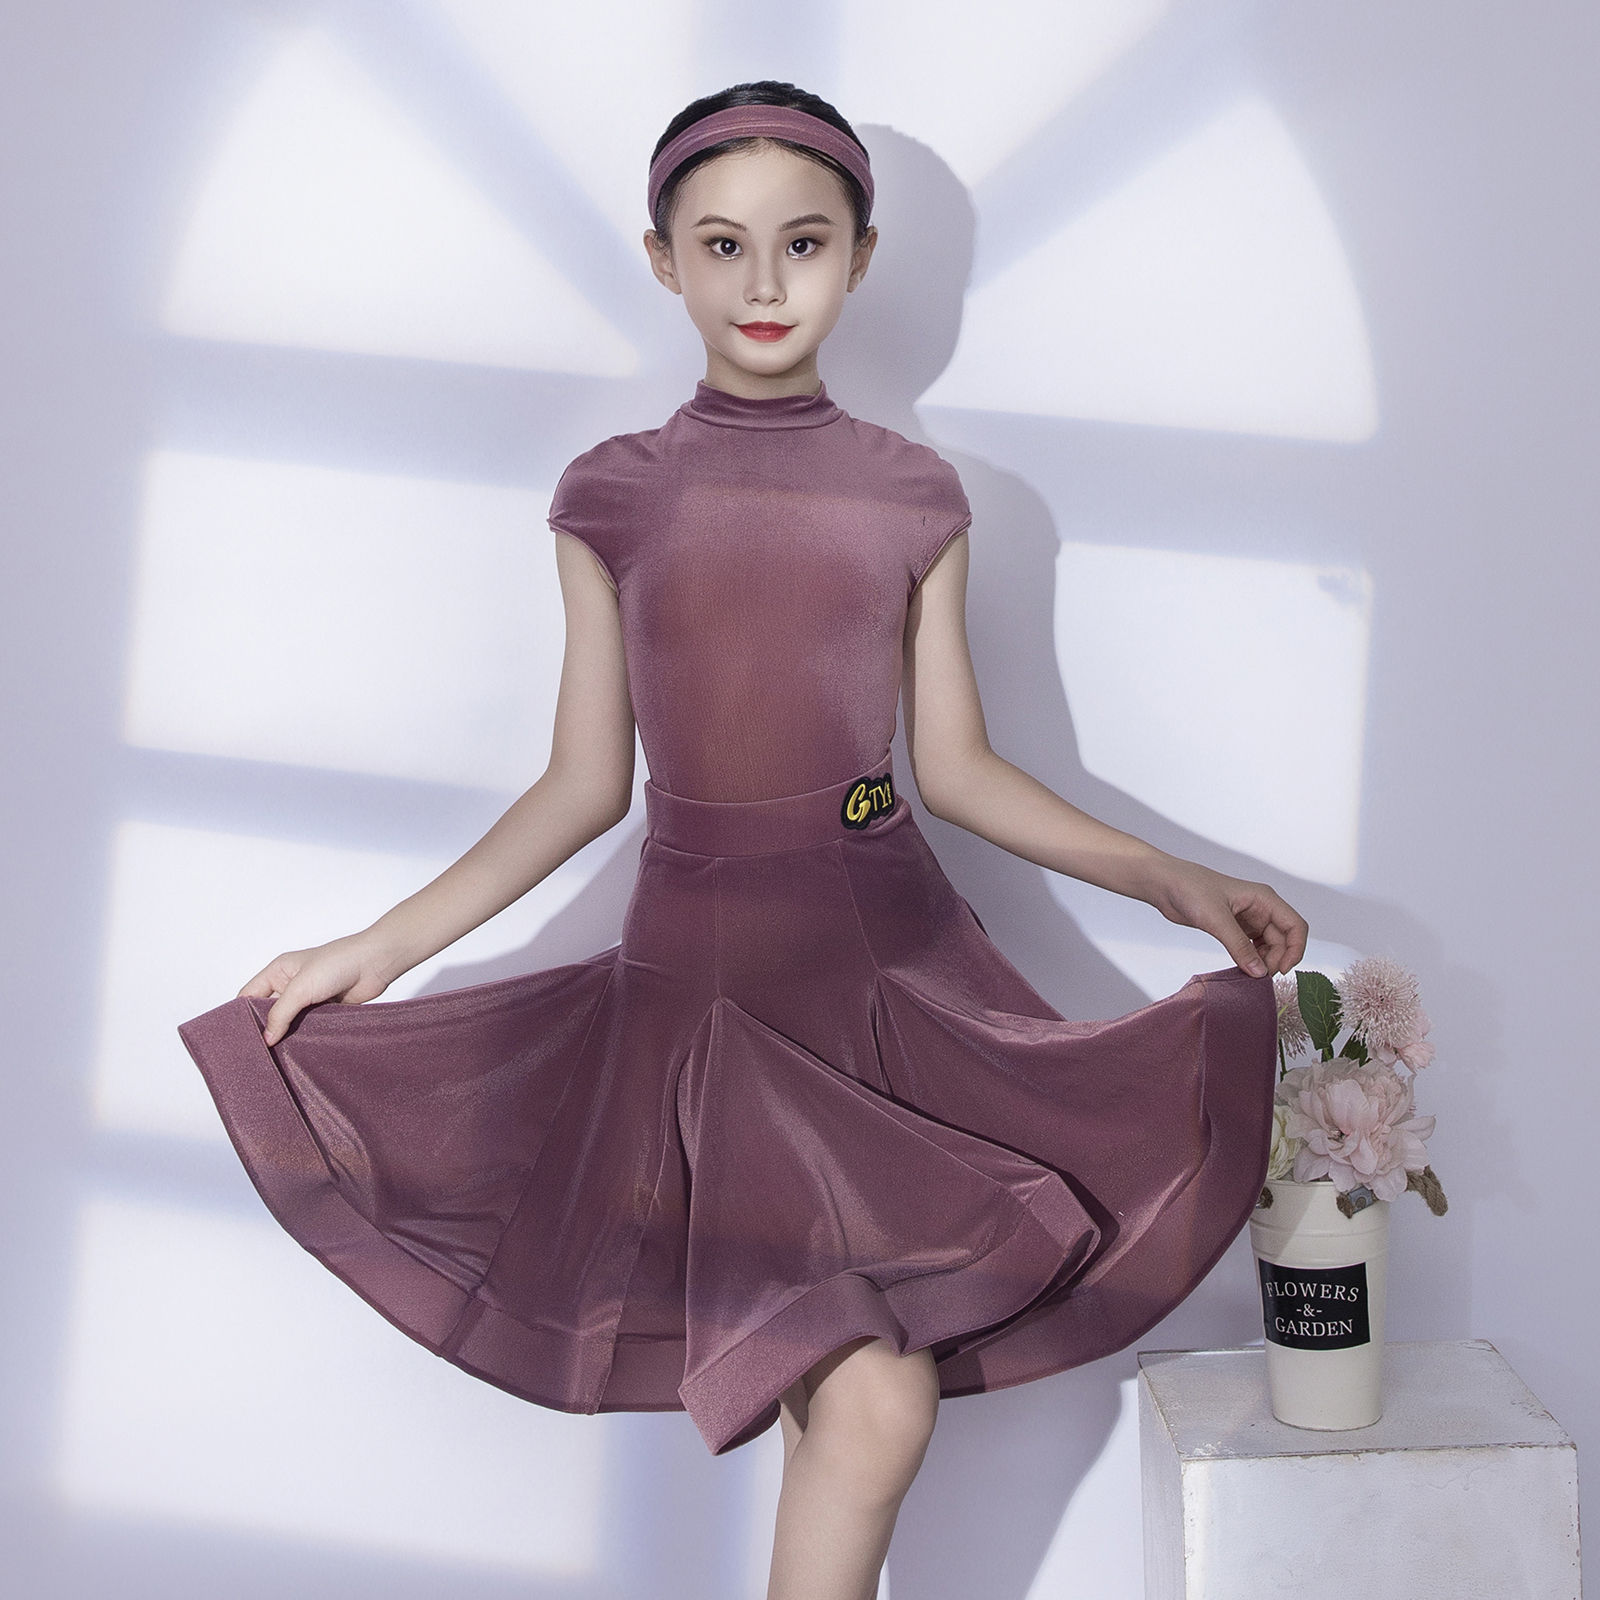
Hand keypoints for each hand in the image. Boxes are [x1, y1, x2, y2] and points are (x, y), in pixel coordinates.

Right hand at [237, 932, 397, 1045]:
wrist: (375, 964)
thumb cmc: (337, 964)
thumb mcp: (300, 988)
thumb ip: (280, 1014)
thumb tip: (266, 1038)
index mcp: (278, 971)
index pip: (249, 995)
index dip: (241, 1015)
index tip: (236, 1039)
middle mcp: (290, 984)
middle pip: (268, 1012)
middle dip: (263, 1029)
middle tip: (256, 1054)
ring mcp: (309, 998)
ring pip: (289, 1022)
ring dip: (285, 1036)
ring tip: (274, 1058)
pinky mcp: (326, 1010)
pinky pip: (308, 1027)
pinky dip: (303, 1037)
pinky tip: (298, 1052)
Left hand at [1150, 858, 1307, 977]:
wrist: (1165, 884)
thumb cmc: (1190, 889)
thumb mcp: (1216, 919)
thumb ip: (1238, 947)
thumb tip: (1259, 973)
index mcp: (1264, 899)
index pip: (1295, 926)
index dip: (1295, 949)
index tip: (1282, 969)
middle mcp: (1261, 909)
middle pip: (1283, 940)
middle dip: (1276, 960)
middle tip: (1258, 978)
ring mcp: (1248, 919)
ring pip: (1269, 946)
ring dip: (1264, 962)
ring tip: (1250, 976)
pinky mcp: (1235, 928)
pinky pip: (1252, 948)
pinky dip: (1251, 960)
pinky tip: (1242, 969)